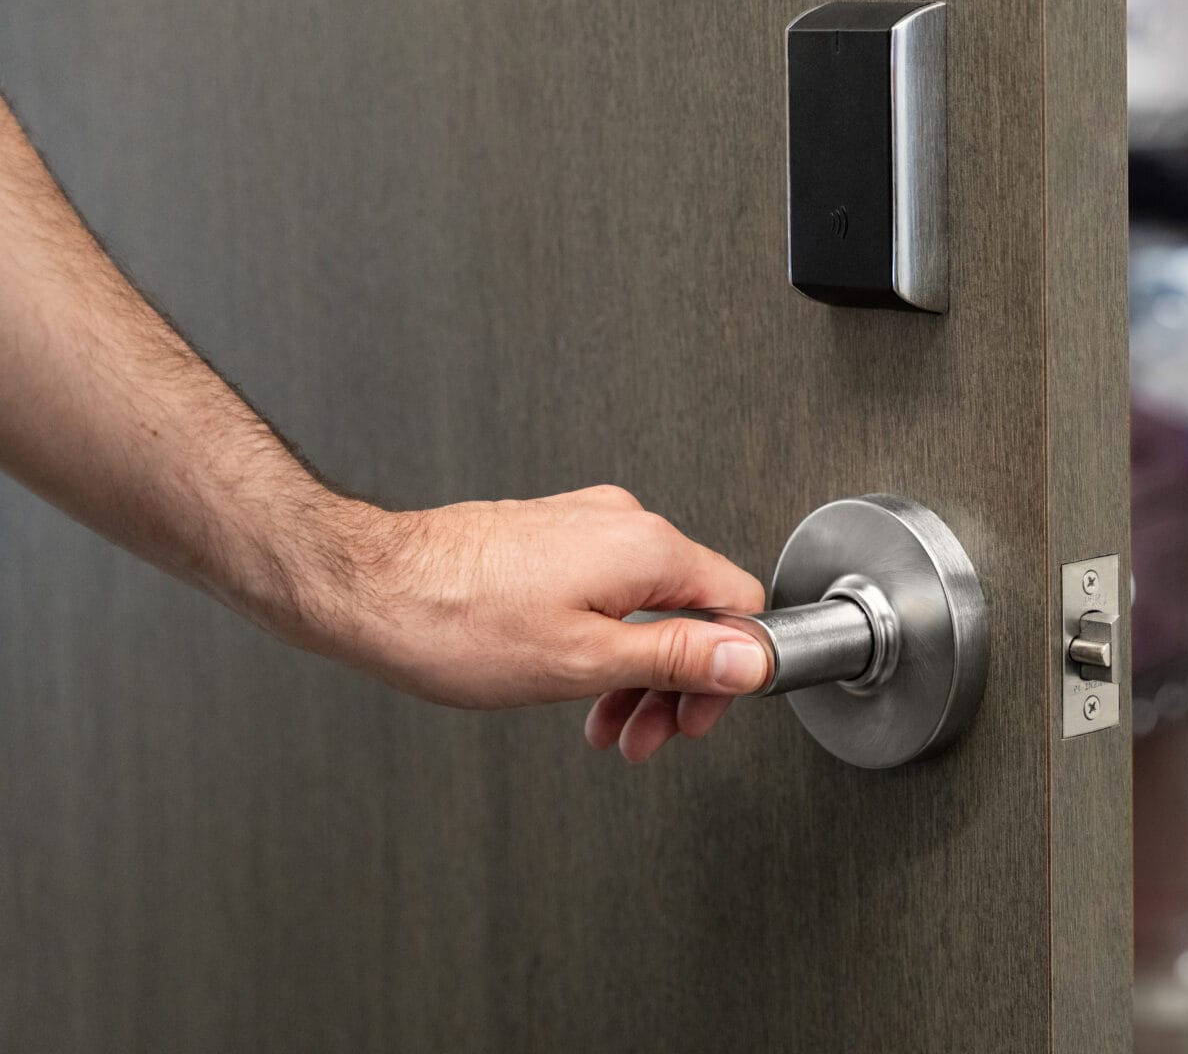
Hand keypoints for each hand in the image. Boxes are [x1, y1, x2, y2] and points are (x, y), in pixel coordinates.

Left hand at [300, 485, 766, 760]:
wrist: (366, 588)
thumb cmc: (455, 623)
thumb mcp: (585, 661)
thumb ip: (678, 658)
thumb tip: (749, 658)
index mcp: (645, 548)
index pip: (738, 603)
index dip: (729, 670)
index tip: (700, 714)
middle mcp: (621, 524)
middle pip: (692, 608)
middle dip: (676, 684)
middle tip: (651, 736)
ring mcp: (582, 527)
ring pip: (646, 606)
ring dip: (636, 674)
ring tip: (610, 726)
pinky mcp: (550, 539)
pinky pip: (606, 594)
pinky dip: (603, 646)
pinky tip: (578, 686)